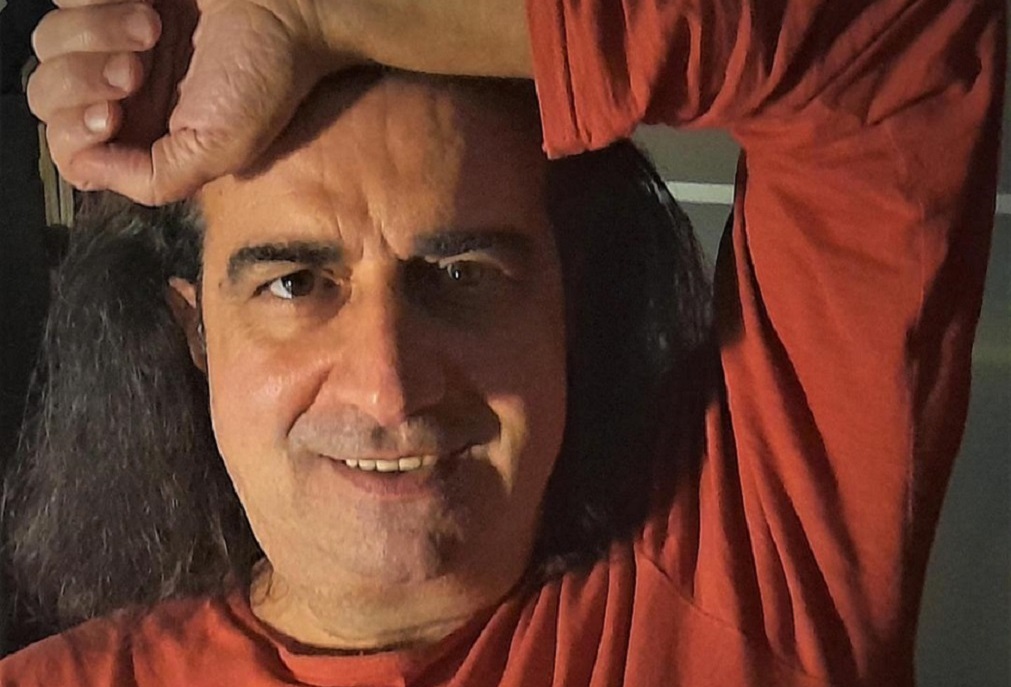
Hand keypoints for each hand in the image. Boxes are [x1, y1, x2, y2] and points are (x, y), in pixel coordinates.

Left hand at [28, 0, 341, 205]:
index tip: (114, 115)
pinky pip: (67, 0)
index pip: (70, 150)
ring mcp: (111, 42)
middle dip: (82, 82)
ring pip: (49, 44)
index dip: (76, 134)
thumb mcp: (222, 150)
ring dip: (96, 33)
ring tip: (153, 28)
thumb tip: (88, 167)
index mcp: (144, 138)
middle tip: (136, 70)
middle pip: (46, 97)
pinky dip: (98, 3)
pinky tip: (149, 4)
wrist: (290, 7)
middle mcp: (122, 94)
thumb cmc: (266, 76)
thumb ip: (155, 179)